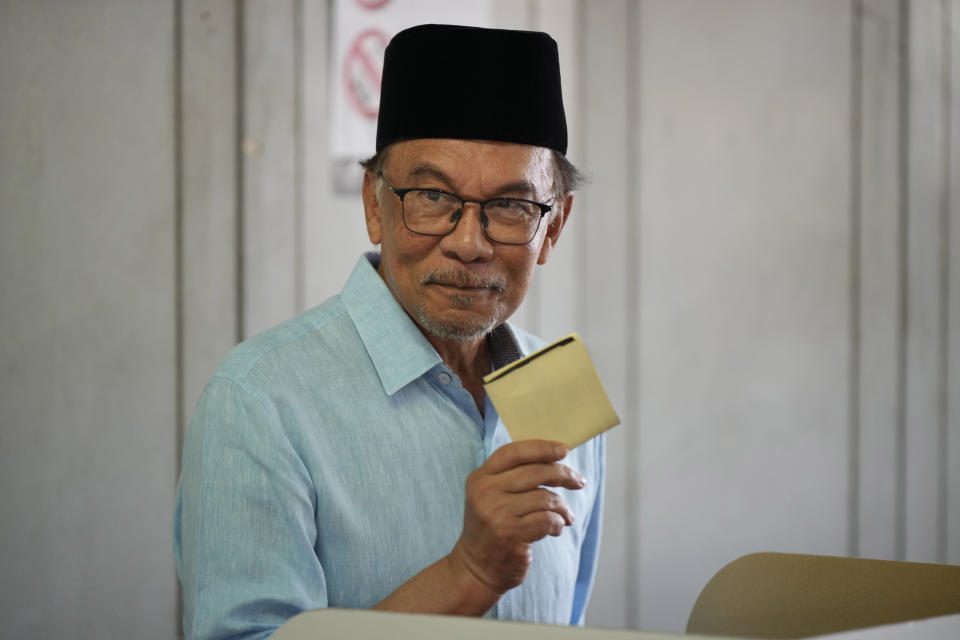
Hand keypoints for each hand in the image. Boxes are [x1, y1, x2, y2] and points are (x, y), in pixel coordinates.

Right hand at [449, 440, 585, 594]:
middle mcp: (486, 493)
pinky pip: (548, 519)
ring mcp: (497, 514)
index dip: (541, 448)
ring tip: (567, 516)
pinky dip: (558, 523)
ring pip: (545, 497)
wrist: (475, 568)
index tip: (564, 449)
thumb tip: (554, 457)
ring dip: (563, 507)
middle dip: (564, 474)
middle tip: (579, 482)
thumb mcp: (490, 496)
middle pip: (535, 472)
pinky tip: (556, 529)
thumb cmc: (491, 528)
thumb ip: (512, 477)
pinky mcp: (511, 535)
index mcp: (480, 478)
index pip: (513, 452)